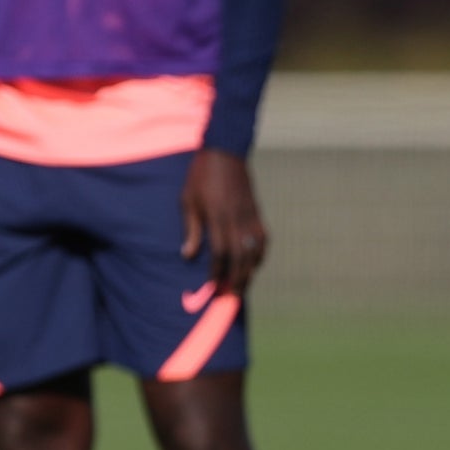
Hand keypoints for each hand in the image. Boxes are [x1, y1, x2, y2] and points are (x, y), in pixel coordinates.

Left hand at [181, 147, 267, 294]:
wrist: (225, 153)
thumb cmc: (200, 177)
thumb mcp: (188, 200)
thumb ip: (190, 229)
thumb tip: (187, 256)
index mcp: (218, 217)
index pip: (220, 253)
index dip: (217, 272)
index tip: (212, 287)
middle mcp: (237, 220)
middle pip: (241, 257)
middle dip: (236, 279)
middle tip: (230, 296)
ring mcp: (250, 217)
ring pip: (255, 251)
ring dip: (249, 271)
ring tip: (242, 287)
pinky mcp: (257, 213)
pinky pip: (263, 240)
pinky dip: (260, 255)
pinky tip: (254, 265)